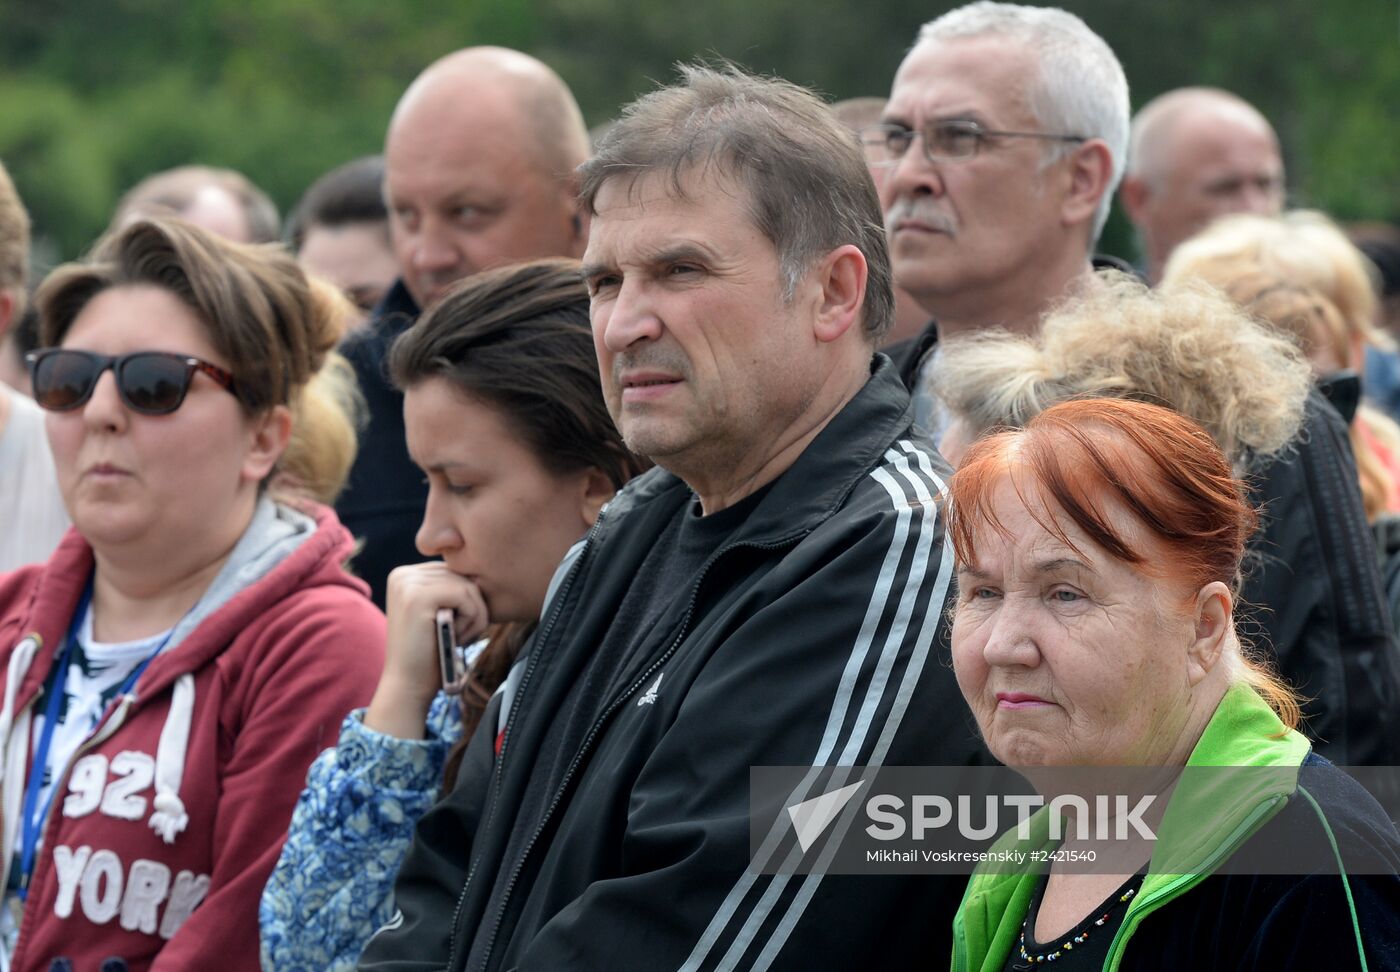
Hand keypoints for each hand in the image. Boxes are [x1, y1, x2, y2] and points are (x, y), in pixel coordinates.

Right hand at [365, 562, 490, 738]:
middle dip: (473, 609)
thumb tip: (486, 571)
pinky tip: (458, 639)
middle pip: (463, 575)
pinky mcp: (418, 596)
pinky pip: (466, 595)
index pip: (455, 572)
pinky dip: (472, 620)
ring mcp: (408, 584)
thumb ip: (452, 590)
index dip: (467, 601)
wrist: (408, 687)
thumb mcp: (441, 614)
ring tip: (460, 639)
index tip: (457, 628)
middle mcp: (403, 574)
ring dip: (475, 617)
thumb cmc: (431, 654)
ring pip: (468, 586)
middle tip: (462, 638)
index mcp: (405, 576)